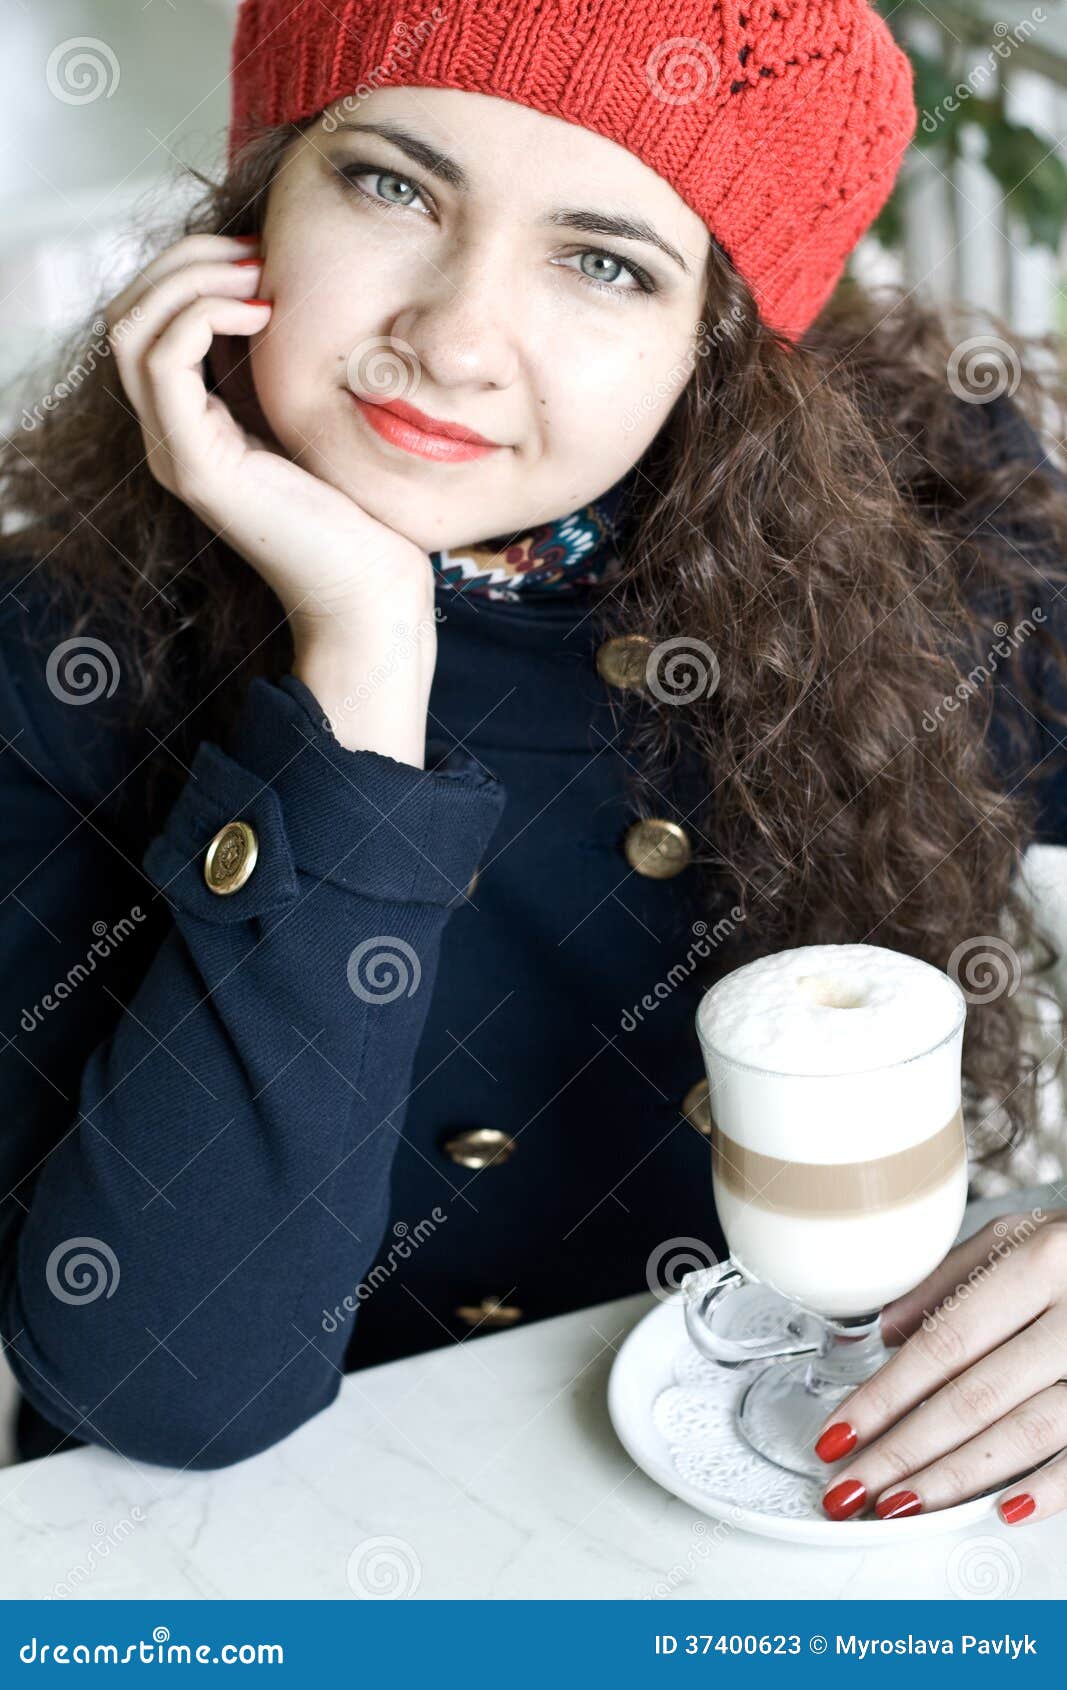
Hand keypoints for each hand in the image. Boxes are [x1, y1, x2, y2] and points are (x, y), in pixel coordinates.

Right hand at [103, 232, 434, 642]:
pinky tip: (264, 312)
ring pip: (131, 329)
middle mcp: (169, 438)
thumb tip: (274, 289)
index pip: (147, 320)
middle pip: (126, 314)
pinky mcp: (198, 466)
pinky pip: (165, 361)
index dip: (191, 268)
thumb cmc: (359, 511)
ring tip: (259, 273)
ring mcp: (176, 453)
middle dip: (184, 261)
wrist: (370, 590)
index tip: (261, 253)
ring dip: (190, 279)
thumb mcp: (310, 415)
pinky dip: (204, 315)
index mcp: (192, 425)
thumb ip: (277, 367)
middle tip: (255, 250)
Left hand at [813, 1207, 1066, 1525]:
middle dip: (903, 1451)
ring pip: (1025, 1434)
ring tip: (900, 1504)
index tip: (841, 1433)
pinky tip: (1001, 1509)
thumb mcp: (1015, 1236)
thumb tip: (886, 1334)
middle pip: (975, 1397)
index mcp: (1040, 1261)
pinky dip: (1047, 1491)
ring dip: (955, 1479)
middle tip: (852, 1486)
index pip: (944, 1343)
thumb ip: (947, 1281)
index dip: (885, 1396)